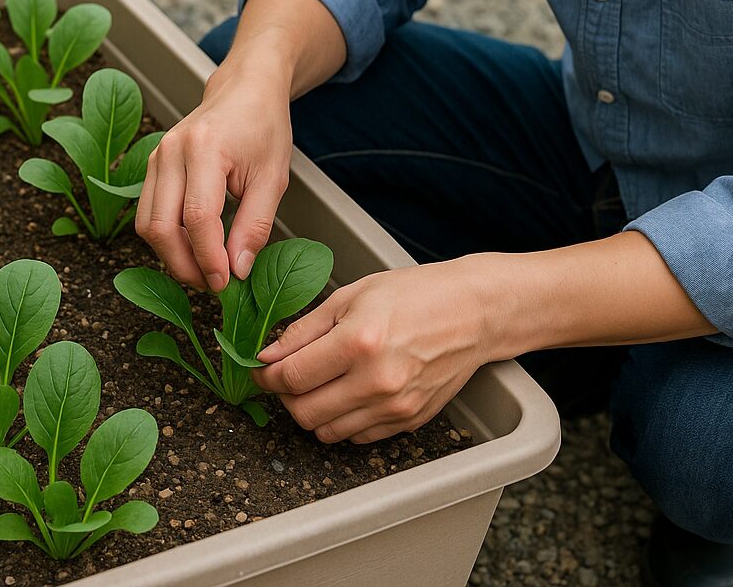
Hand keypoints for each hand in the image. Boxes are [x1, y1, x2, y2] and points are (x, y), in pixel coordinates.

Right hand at [135, 61, 292, 292]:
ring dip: (171, 255)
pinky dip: (166, 236)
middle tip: (213, 283)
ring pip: (147, 223)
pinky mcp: (153, 165)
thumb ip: (254, 225)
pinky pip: (148, 211)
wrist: (246, 90)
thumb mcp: (273, 178)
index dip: (208, 257)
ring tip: (203, 269)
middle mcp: (171, 151)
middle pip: (161, 225)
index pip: (197, 218)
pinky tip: (192, 247)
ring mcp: (156, 156)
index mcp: (204, 148)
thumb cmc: (263, 126)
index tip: (225, 281)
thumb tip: (237, 269)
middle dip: (184, 264)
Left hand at [250, 259, 492, 443]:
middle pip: (304, 412)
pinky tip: (346, 393)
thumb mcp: (352, 295)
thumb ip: (306, 329)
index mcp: (359, 342)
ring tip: (316, 383)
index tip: (260, 369)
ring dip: (310, 411)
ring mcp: (395, 407)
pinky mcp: (409, 422)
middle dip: (284, 396)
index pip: (292, 376)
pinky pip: (357, 437)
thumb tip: (268, 354)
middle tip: (285, 375)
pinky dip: (341, 421)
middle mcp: (377, 381)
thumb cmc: (415, 294)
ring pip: (327, 432)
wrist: (473, 312)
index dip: (266, 376)